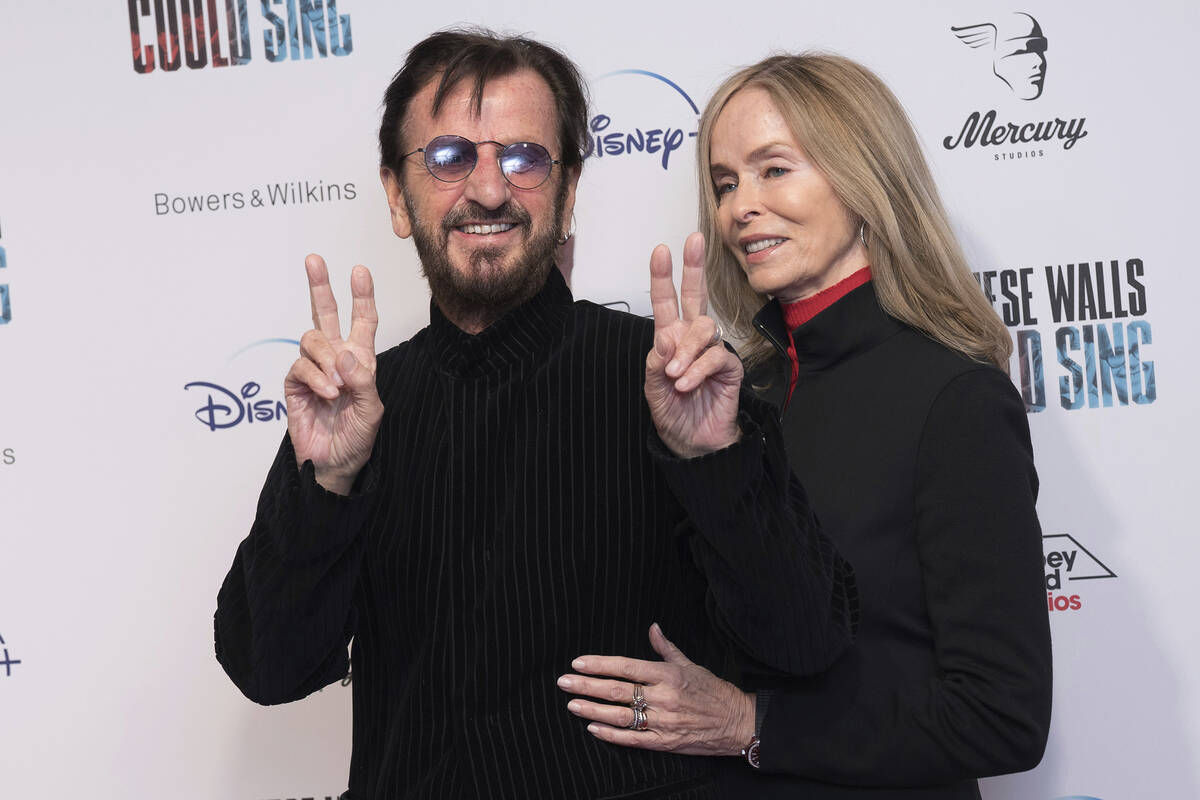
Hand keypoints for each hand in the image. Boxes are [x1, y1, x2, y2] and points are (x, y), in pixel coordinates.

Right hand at [284, 254, 383, 493]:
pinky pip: (300, 365)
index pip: (362, 321)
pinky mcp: (295, 383)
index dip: (362, 297)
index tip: (360, 271)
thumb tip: (344, 353)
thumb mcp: (371, 409)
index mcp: (360, 360)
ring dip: (325, 359)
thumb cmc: (357, 437)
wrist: (334, 464)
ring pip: (312, 338)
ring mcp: (313, 369)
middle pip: (324, 314)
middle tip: (314, 260)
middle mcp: (335, 358)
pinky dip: (315, 377)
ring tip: (336, 387)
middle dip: (320, 286)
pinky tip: (326, 394)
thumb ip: (362, 380)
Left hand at [557, 623, 754, 755]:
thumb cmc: (713, 691)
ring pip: (620, 715)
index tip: (578, 663)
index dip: (599, 665)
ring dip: (592, 709)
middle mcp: (663, 697)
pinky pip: (632, 739)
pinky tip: (593, 728)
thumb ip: (665, 648)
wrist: (736, 722)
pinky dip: (611, 734)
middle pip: (617, 690)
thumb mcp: (690, 664)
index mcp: (668, 674)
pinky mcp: (664, 742)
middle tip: (564, 682)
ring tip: (572, 704)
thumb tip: (652, 628)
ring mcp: (663, 721)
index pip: (626, 666)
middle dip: (586, 686)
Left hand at [645, 233, 743, 457]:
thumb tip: (665, 339)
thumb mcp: (652, 389)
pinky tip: (686, 384)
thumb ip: (655, 363)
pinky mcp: (729, 368)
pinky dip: (698, 370)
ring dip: (686, 350)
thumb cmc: (673, 413)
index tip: (661, 250)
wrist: (693, 442)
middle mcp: (692, 340)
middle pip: (695, 297)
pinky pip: (716, 357)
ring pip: (703, 328)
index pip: (666, 303)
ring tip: (674, 375)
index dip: (663, 277)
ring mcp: (712, 352)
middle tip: (693, 241)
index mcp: (670, 340)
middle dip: (693, 268)